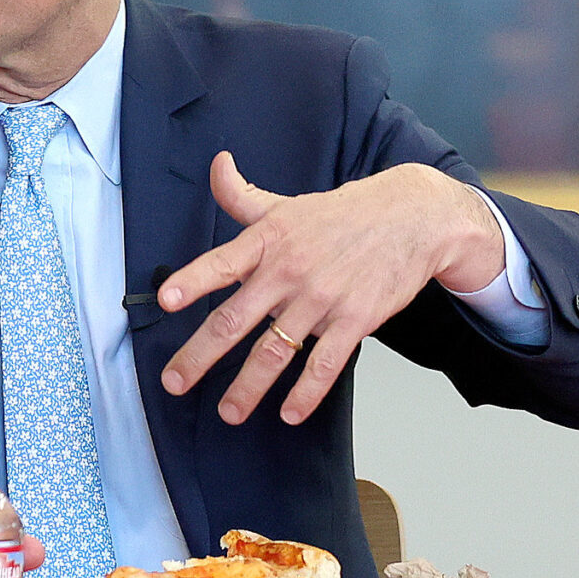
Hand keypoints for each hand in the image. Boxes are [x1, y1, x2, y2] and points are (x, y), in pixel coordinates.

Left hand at [157, 153, 504, 425]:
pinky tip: (289, 413)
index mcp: (267, 241)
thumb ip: (241, 194)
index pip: (220, 263)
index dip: (191, 281)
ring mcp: (322, 298)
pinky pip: (325, 363)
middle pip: (236, 319)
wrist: (412, 218)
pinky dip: (306, 393)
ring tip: (229, 412)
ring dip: (248, 387)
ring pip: (275, 351)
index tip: (166, 301)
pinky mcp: (355, 319)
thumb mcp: (285, 203)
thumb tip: (216, 164)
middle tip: (175, 382)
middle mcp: (288, 271)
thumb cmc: (340, 214)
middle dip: (200, 356)